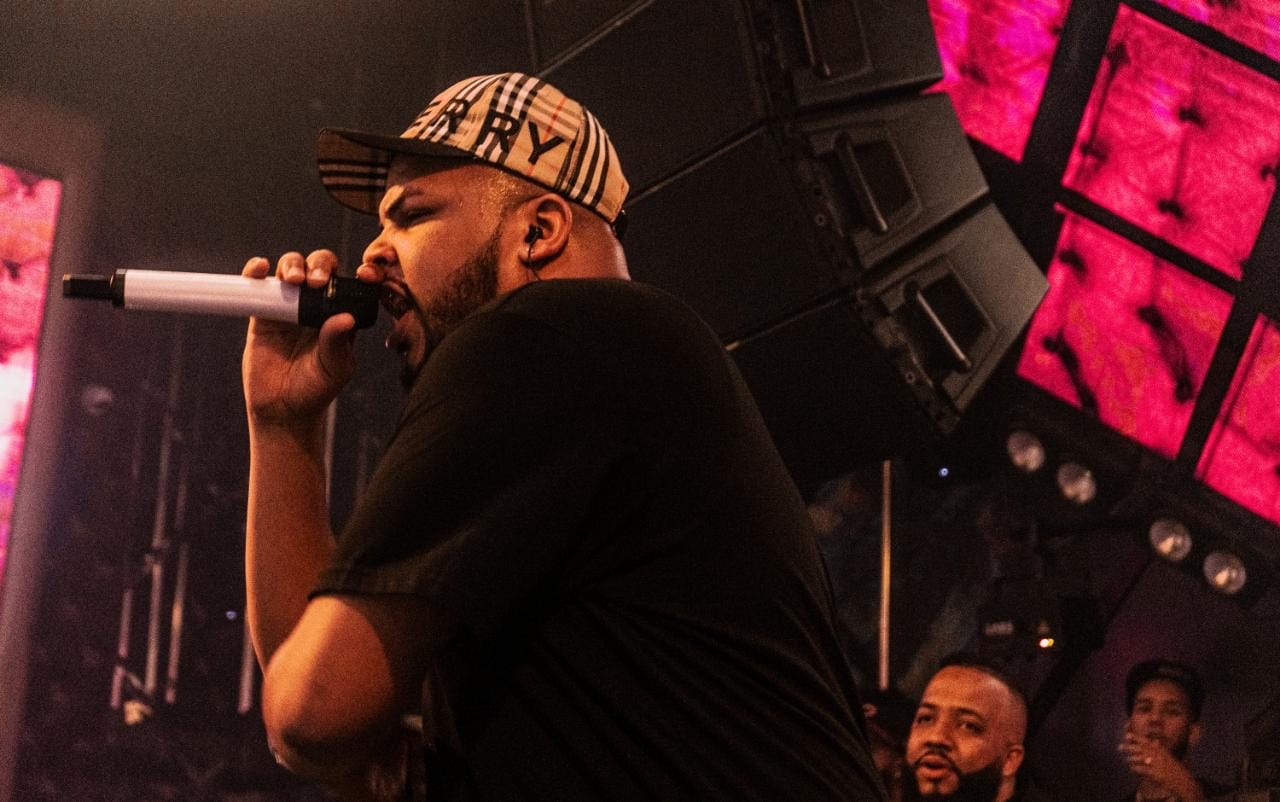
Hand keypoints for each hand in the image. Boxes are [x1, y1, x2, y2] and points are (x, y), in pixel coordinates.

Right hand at [241, 250, 360, 425]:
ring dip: (293, 265)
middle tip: (317, 282)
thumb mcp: (335, 368)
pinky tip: (260, 268)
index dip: (361, 272)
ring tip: (294, 280)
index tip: (366, 274)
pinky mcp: (262, 313)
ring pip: (291, 269)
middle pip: (320, 268)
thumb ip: (337, 343)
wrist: (282, 409)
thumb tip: (345, 318)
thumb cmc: (315, 389)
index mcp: (342, 313)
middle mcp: (317, 305)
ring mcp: (289, 306)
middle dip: (320, 266)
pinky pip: (259, 285)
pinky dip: (257, 271)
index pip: (353, 284)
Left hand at [1118, 731, 1202, 800]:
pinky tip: (1132, 768)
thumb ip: (1161, 749)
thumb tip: (1155, 742)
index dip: (1136, 738)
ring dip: (1131, 758)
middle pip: (1140, 749)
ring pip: (1139, 759)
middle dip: (1129, 747)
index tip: (1127, 735)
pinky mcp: (1155, 774)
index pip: (1147, 742)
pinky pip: (1141, 769)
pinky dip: (1135, 768)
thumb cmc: (1175, 770)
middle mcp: (1158, 756)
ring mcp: (1157, 764)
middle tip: (1119, 747)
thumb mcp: (1169, 757)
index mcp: (1161, 751)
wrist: (1184, 782)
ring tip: (1127, 759)